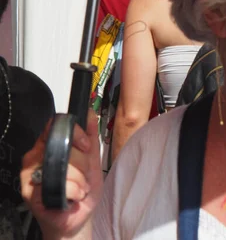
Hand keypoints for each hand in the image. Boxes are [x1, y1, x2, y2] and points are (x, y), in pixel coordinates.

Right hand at [21, 110, 102, 238]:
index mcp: (48, 145)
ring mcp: (30, 175)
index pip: (56, 126)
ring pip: (62, 166)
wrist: (78, 216)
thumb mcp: (92, 158)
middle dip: (82, 163)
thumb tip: (89, 112)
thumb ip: (91, 135)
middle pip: (63, 146)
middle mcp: (35, 157)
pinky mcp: (31, 193)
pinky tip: (74, 197)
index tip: (87, 146)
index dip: (75, 134)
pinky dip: (74, 192)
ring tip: (80, 188)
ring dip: (80, 180)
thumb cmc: (82, 186)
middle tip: (84, 175)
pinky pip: (61, 185)